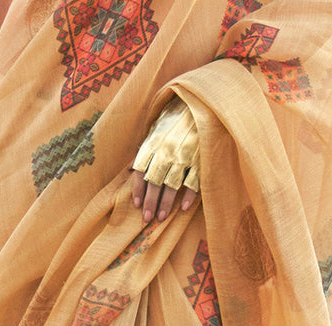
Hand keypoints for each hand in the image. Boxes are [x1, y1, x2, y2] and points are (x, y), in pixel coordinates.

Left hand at [131, 97, 199, 222]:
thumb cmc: (175, 117)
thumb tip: (131, 168)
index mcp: (154, 144)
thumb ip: (144, 149)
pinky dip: (189, 195)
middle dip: (150, 202)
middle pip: (155, 181)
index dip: (138, 189)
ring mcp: (184, 155)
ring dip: (166, 202)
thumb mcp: (156, 128)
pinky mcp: (200, 158)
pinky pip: (194, 180)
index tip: (137, 205)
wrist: (199, 101)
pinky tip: (183, 208)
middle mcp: (166, 151)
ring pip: (172, 184)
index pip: (142, 170)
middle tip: (147, 219)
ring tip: (161, 217)